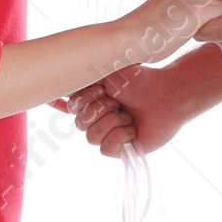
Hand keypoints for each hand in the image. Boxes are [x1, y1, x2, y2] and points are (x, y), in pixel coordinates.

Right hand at [60, 62, 190, 158]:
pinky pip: (105, 149)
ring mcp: (110, 135)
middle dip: (99, 109)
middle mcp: (99, 119)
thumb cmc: (139, 80)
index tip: (99, 91)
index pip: (70, 108)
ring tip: (129, 114)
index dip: (77, 102)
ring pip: (91, 137)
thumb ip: (81, 79)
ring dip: (112, 122)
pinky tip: (133, 128)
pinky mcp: (122, 149)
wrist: (165, 93)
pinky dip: (120, 136)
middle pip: (79, 124)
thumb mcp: (104, 71)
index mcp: (93, 101)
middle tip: (118, 101)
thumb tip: (56, 89)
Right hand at [111, 0, 215, 68]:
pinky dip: (216, 32)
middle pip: (221, 0)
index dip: (209, 13)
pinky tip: (195, 38)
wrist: (128, 37)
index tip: (197, 28)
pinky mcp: (200, 10)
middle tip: (199, 34)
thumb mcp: (168, 11)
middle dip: (216, 18)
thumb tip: (205, 20)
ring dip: (218, 25)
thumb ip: (187, 8)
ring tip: (195, 36)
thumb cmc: (145, 33)